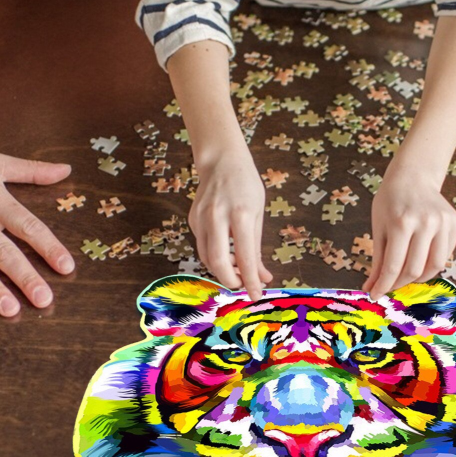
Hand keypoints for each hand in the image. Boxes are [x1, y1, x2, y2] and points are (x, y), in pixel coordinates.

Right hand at [188, 147, 271, 300]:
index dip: (251, 280)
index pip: (246, 256)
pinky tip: (226, 252)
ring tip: (237, 269)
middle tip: (242, 284)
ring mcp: (201, 218)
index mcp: (241, 214)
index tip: (257, 295)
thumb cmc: (245, 185)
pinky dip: (214, 256)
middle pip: (218, 262)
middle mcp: (218, 217)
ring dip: (222, 270)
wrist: (221, 161)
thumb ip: (257, 247)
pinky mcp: (192, 220)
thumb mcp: (259, 212)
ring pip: (207, 258)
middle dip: (230, 280)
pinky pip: (203, 246)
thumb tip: (263, 276)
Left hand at [362, 157, 455, 300]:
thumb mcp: (378, 227)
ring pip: (435, 266)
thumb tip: (371, 288)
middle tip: (391, 285)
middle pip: (415, 269)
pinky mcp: (453, 223)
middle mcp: (425, 223)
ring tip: (407, 275)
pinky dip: (432, 263)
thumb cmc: (390, 202)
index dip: (384, 285)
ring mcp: (442, 222)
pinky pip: (445, 254)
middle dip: (400, 283)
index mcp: (401, 223)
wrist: (413, 177)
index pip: (394, 266)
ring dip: (419, 277)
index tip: (376, 295)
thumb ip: (378, 260)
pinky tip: (420, 259)